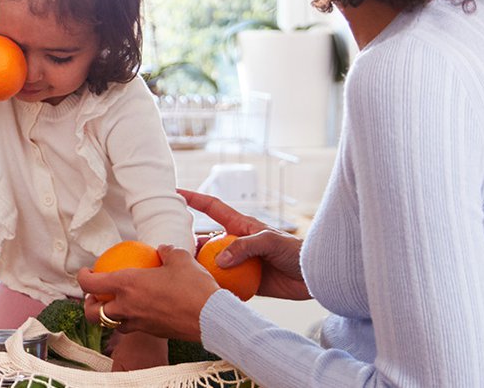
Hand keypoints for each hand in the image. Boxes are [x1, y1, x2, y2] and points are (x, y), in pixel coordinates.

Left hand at [78, 244, 217, 341]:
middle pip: (93, 313)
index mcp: (127, 284)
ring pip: (111, 324)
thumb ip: (166, 252)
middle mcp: (127, 306)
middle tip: (95, 296)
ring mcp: (138, 322)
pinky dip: (128, 321)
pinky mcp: (151, 332)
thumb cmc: (194, 286)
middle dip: (88, 305)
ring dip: (108, 315)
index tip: (85, 272)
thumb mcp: (180, 259)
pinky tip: (138, 312)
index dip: (82, 277)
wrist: (210, 317)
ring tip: (114, 306)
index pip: (91, 284)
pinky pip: (131, 328)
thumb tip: (162, 250)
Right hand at [182, 188, 310, 299]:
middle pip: (205, 239)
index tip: (175, 193)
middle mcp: (236, 243)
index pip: (212, 208)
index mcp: (241, 226)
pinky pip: (222, 283)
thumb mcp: (270, 242)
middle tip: (169, 246)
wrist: (313, 278)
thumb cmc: (296, 252)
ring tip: (181, 272)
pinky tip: (201, 291)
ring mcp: (239, 262)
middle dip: (187, 240)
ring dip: (197, 267)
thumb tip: (220, 259)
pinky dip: (212, 286)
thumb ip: (245, 247)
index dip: (194, 199)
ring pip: (210, 263)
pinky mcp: (244, 282)